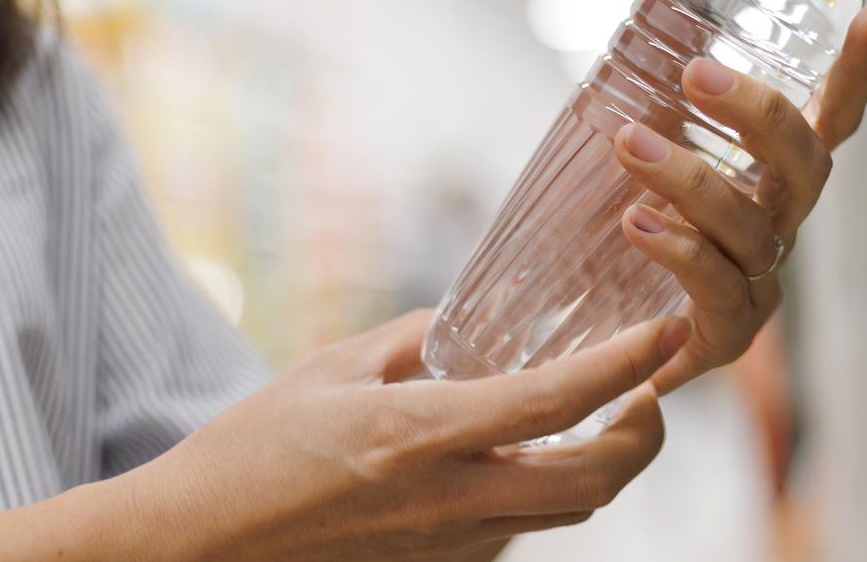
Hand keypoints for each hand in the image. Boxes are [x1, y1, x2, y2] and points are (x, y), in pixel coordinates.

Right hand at [115, 309, 689, 560]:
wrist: (199, 546)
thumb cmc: (253, 448)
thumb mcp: (331, 369)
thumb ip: (412, 343)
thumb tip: (462, 326)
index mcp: (419, 434)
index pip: (553, 401)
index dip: (625, 365)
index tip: (668, 329)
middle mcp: (448, 500)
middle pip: (592, 481)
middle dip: (644, 435)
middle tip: (651, 388)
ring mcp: (449, 545)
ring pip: (567, 512)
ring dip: (604, 463)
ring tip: (606, 412)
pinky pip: (521, 529)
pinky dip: (548, 489)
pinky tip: (530, 454)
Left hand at [614, 1, 866, 393]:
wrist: (620, 353)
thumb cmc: (643, 242)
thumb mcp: (651, 170)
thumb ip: (657, 115)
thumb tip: (633, 34)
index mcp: (776, 181)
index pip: (829, 121)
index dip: (858, 72)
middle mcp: (783, 225)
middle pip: (804, 165)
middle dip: (759, 114)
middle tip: (697, 72)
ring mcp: (763, 282)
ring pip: (750, 224)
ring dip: (689, 178)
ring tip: (630, 144)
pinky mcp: (730, 333)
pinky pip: (716, 285)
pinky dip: (677, 249)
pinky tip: (637, 223)